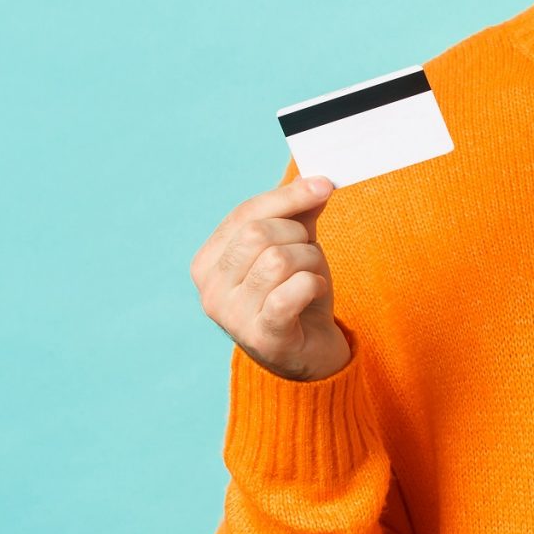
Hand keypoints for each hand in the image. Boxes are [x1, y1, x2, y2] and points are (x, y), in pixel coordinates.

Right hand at [191, 174, 353, 380]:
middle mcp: (210, 290)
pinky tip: (314, 292)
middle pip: (258, 234)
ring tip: (313, 277)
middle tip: (310, 254)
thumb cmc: (295, 295)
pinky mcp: (262, 338)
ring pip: (278, 260)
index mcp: (208, 261)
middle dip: (298, 236)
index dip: (287, 196)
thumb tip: (316, 180)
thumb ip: (299, 212)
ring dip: (310, 262)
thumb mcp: (294, 246)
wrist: (309, 353)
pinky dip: (312, 285)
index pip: (244, 214)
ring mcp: (232, 317)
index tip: (324, 185)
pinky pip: (290, 293)